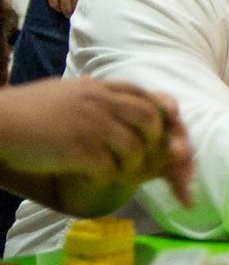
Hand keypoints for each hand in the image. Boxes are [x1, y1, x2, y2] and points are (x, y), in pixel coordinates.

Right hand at [0, 77, 193, 206]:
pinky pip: (111, 169)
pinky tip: (98, 178)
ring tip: (119, 171)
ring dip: (132, 164)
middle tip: (145, 155)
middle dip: (155, 139)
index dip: (160, 112)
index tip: (164, 128)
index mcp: (99, 87)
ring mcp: (92, 125)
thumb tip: (105, 87)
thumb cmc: (28, 108)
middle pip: (149, 118)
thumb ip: (92, 90)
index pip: (144, 95)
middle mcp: (101, 102)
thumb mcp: (67, 90)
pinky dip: (111, 177)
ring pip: (135, 148)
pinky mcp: (79, 150)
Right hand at [41, 0, 94, 17]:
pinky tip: (61, 6)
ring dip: (66, 11)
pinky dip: (57, 6)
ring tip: (70, 11)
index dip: (87, 10)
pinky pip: (52, 2)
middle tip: (80, 15)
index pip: (84, 3)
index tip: (90, 13)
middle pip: (72, 9)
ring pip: (61, 8)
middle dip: (76, 13)